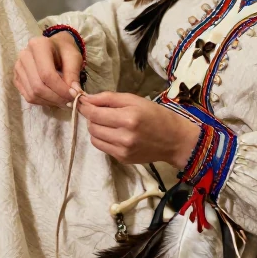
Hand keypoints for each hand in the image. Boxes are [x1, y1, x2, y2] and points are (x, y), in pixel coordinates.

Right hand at [14, 33, 83, 107]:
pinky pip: (28, 97)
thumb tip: (74, 93)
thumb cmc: (64, 51)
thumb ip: (73, 74)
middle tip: (69, 101)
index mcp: (38, 45)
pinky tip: (52, 98)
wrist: (54, 48)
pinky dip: (42, 101)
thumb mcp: (74, 58)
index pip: (47, 74)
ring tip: (62, 100)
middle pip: (38, 86)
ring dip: (49, 101)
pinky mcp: (17, 78)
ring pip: (32, 94)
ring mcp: (18, 68)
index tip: (73, 96)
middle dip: (55, 98)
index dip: (60, 89)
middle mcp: (24, 56)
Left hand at [78, 92, 201, 166]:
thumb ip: (108, 98)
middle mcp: (124, 136)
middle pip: (92, 126)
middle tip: (99, 111)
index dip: (84, 106)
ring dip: (95, 128)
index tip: (82, 101)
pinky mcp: (122, 159)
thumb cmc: (155, 115)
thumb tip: (87, 98)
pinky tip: (113, 133)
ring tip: (107, 122)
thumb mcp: (134, 100)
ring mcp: (123, 150)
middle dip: (91, 117)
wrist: (174, 140)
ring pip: (94, 138)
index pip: (94, 113)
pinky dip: (102, 138)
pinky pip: (102, 147)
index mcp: (128, 118)